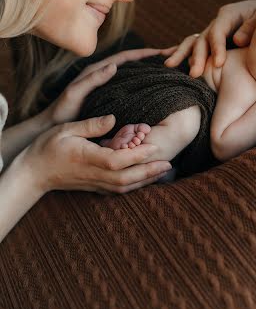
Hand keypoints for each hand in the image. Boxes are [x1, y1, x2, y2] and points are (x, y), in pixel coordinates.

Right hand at [24, 114, 171, 194]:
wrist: (33, 173)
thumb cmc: (48, 147)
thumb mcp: (67, 129)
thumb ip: (91, 125)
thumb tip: (113, 118)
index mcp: (89, 158)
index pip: (118, 160)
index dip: (138, 155)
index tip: (154, 146)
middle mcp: (95, 175)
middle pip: (127, 178)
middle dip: (149, 171)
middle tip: (169, 163)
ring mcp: (95, 184)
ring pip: (125, 186)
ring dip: (146, 179)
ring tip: (163, 170)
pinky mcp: (94, 187)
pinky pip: (118, 190)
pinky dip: (135, 185)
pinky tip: (145, 178)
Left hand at [45, 47, 162, 126]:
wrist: (52, 128)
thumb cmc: (61, 111)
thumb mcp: (75, 93)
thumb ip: (93, 79)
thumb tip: (114, 65)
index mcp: (98, 71)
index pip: (127, 57)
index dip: (145, 53)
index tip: (164, 51)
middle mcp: (105, 77)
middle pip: (134, 64)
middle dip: (153, 59)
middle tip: (173, 59)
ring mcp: (108, 88)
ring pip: (134, 77)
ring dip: (150, 73)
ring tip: (169, 74)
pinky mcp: (109, 100)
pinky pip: (131, 90)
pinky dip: (144, 88)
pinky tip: (155, 95)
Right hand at [163, 0, 255, 76]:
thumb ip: (252, 27)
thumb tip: (236, 40)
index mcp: (229, 14)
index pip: (218, 31)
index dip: (216, 47)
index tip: (218, 64)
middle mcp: (217, 23)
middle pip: (202, 38)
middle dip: (198, 56)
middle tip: (195, 74)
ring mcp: (212, 32)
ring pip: (193, 42)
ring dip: (182, 55)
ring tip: (169, 65)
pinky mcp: (211, 41)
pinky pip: (193, 46)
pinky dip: (179, 52)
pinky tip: (168, 60)